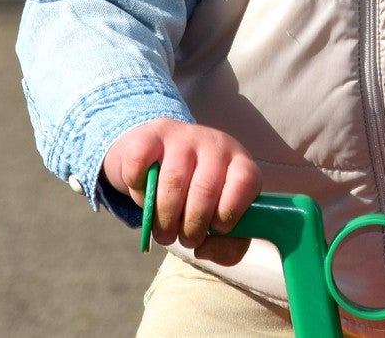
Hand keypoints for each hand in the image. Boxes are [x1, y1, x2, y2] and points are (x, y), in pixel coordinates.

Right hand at [103, 118, 258, 265]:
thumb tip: (205, 250)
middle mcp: (215, 144)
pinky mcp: (152, 134)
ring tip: (164, 232)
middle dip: (191, 227)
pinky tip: (145, 198)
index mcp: (239, 163)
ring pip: (172, 182)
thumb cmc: (199, 198)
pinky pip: (141, 165)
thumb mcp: (221, 220)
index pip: (246, 180)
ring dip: (164, 219)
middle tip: (184, 240)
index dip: (231, 211)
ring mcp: (183, 136)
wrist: (163, 157)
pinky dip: (138, 191)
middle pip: (205, 190)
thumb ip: (227, 246)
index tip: (216, 228)